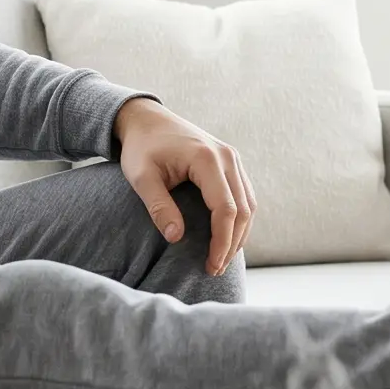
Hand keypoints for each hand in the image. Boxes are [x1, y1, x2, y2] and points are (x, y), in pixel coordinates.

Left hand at [115, 98, 255, 274]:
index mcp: (206, 159)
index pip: (225, 209)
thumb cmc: (141, 148)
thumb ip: (158, 206)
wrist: (146, 119)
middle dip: (232, 243)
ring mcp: (232, 158)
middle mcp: (227, 156)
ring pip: (249, 204)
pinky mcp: (231, 162)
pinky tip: (226, 238)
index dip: (221, 241)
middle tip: (215, 269)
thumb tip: (176, 238)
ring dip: (239, 234)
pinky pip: (244, 195)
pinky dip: (239, 219)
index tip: (211, 265)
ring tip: (221, 259)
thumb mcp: (141, 177)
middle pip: (243, 209)